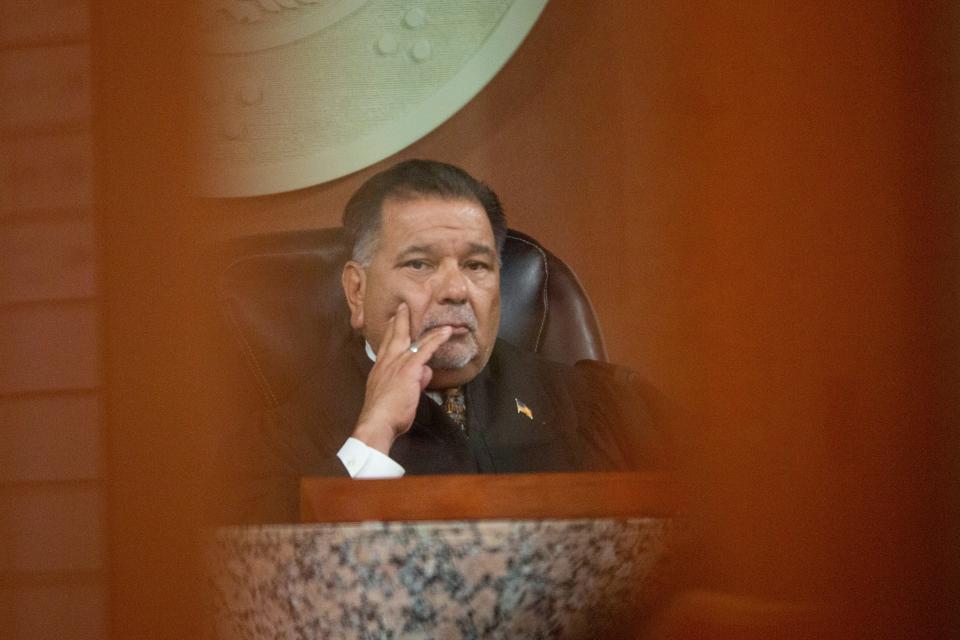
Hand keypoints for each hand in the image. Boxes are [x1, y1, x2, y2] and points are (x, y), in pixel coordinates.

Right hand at [351, 303, 451, 453]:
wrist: (378, 421)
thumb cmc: (383, 414)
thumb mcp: (393, 395)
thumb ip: (409, 382)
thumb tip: (422, 375)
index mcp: (380, 369)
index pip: (385, 346)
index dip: (389, 334)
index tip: (392, 323)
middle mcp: (386, 362)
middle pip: (394, 336)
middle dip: (399, 321)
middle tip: (402, 308)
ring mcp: (397, 363)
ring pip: (412, 339)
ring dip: (425, 328)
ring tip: (433, 317)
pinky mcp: (409, 368)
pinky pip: (426, 349)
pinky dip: (437, 339)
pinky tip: (446, 332)